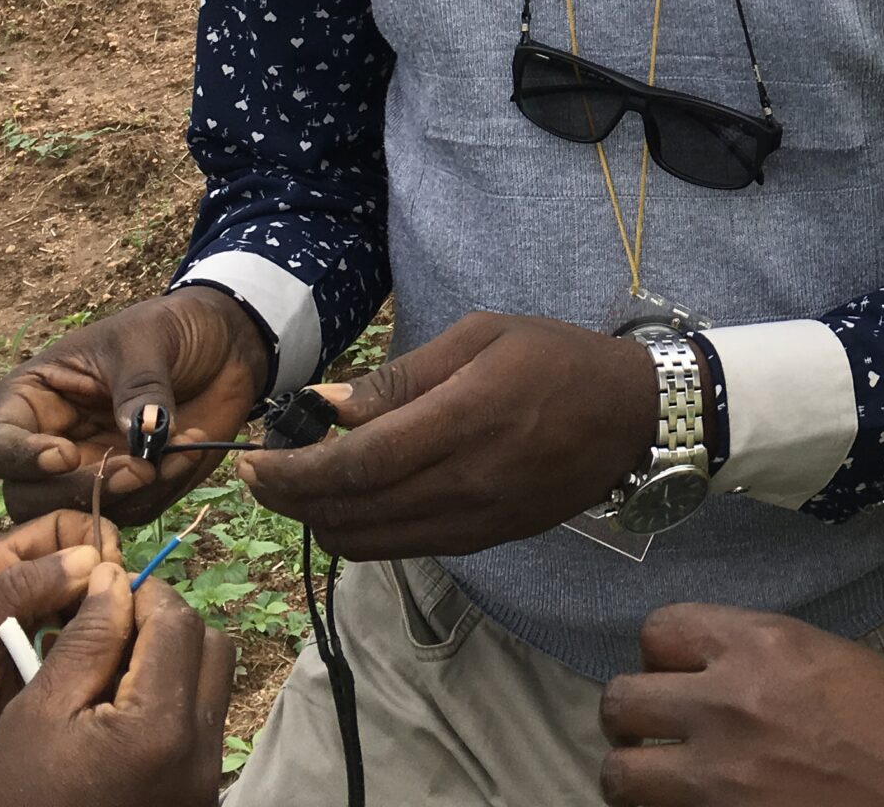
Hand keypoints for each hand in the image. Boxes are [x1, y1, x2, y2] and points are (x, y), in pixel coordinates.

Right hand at [0, 288, 271, 526]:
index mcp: (34, 400)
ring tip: (177, 450)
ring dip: (131, 494)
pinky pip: (133, 512)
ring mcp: (90, 471)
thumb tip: (138, 435)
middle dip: (77, 493)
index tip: (66, 455)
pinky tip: (189, 452)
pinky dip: (162, 491)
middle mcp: (51, 443)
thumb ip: (139, 385)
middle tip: (135, 470)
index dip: (20, 459)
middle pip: (28, 499)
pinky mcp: (132, 490)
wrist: (225, 344)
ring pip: (81, 514)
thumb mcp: (149, 340)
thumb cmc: (171, 329)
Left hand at [0, 512, 111, 806]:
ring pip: (86, 617)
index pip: (49, 533)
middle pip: (76, 573)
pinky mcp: (41, 687)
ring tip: (124, 642)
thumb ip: (16, 593)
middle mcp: (10, 606)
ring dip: (107, 624)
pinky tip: (113, 670)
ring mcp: (28, 648)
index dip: (87, 539)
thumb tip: (89, 557)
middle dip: (106, 584)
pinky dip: (101, 660)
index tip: (113, 568)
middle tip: (125, 610)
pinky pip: (82, 660)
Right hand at [0, 559, 235, 806]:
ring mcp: (202, 781)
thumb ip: (86, 640)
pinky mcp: (194, 797)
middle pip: (210, 650)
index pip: (178, 623)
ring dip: (171, 664)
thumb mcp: (36, 713)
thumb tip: (115, 579)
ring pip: (210, 688)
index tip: (107, 593)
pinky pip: (200, 730)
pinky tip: (119, 714)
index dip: (144, 595)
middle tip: (109, 631)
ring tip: (107, 673)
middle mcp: (199, 754)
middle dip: (166, 626)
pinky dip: (170, 706)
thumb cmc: (11, 800)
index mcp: (159, 728)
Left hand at [237, 311, 653, 557]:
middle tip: (254, 474)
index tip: (251, 460)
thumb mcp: (480, 336)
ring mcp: (475, 520)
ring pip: (369, 541)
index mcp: (463, 419)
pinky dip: (360, 532)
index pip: (356, 465)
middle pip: (352, 511)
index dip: (293, 471)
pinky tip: (347, 500)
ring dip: (318, 521)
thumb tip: (327, 406)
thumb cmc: (555, 358)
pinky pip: (403, 548)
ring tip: (292, 488)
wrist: (632, 417)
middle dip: (289, 500)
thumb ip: (401, 376)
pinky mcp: (484, 539)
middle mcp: (466, 482)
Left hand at [596, 605, 883, 806]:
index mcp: (763, 646)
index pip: (658, 630)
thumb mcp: (836, 664)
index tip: (675, 676)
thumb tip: (712, 670)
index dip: (661, 656)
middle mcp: (727, 704)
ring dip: (635, 778)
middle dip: (633, 720)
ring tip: (661, 784)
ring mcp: (718, 779)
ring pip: (618, 775)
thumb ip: (764, 659)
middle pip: (619, 701)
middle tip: (658, 735)